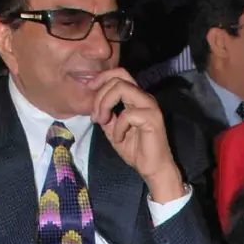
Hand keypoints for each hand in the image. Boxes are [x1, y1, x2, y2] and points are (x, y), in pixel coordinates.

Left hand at [89, 68, 184, 200]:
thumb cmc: (137, 151)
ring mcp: (150, 106)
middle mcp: (145, 97)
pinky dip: (118, 127)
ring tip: (102, 122)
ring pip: (122, 88)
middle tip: (95, 116)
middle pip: (118, 78)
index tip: (90, 90)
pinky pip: (127, 114)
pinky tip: (119, 139)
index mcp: (137, 98)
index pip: (120, 74)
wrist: (153, 169)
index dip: (102, 78)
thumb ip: (107, 116)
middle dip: (100, 94)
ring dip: (105, 104)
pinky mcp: (152, 118)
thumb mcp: (114, 131)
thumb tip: (96, 107)